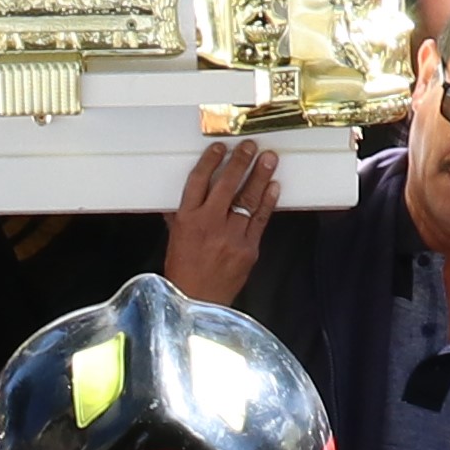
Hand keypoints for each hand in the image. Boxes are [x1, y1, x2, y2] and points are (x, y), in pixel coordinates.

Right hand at [162, 139, 282, 303]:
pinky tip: (274, 187)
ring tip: (269, 158)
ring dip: (260, 176)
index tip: (220, 148)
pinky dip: (268, 202)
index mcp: (187, 219)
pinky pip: (260, 220)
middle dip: (240, 162)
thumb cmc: (182, 273)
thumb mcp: (174, 239)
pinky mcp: (248, 249)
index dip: (210, 161)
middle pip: (226, 184)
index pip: (198, 181)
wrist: (196, 303)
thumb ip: (179, 217)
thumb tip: (180, 200)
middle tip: (250, 146)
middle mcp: (209, 224)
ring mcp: (230, 236)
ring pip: (247, 199)